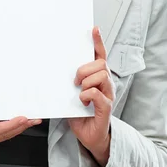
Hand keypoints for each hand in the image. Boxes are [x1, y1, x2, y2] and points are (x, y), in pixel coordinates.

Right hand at [0, 90, 42, 146]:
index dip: (10, 125)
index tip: (22, 118)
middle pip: (4, 134)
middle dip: (21, 126)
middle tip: (34, 118)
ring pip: (6, 136)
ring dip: (21, 128)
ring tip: (33, 120)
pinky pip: (5, 135)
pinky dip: (16, 128)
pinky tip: (25, 122)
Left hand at [68, 26, 113, 161]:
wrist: (90, 137)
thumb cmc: (81, 115)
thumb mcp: (74, 93)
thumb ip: (72, 81)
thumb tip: (58, 68)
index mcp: (98, 78)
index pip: (100, 56)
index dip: (98, 42)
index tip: (94, 29)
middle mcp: (106, 84)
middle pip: (101, 64)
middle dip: (84, 69)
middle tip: (75, 82)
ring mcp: (108, 95)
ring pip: (101, 76)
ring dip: (85, 82)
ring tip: (79, 93)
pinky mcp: (106, 108)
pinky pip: (96, 94)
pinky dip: (87, 95)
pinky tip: (83, 102)